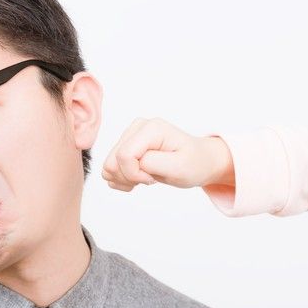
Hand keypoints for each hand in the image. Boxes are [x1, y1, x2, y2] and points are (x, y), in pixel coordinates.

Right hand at [101, 118, 234, 191]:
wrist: (199, 161)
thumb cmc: (194, 163)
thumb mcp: (180, 167)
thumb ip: (153, 163)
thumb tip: (133, 161)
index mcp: (151, 128)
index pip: (124, 156)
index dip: (134, 174)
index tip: (152, 178)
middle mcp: (137, 127)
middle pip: (112, 161)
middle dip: (128, 178)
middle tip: (150, 179)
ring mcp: (130, 135)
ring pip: (108, 166)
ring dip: (125, 179)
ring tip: (146, 178)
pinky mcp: (126, 145)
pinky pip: (110, 167)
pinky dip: (122, 179)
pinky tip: (139, 178)